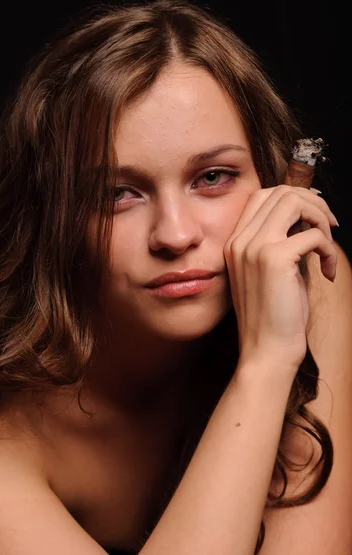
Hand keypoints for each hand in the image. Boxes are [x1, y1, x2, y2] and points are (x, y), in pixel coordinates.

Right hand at [223, 185, 337, 371]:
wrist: (266, 351)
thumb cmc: (274, 316)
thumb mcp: (273, 272)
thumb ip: (283, 242)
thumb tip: (308, 219)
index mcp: (235, 243)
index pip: (261, 196)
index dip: (294, 197)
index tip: (315, 216)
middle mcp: (240, 241)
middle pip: (280, 192)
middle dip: (313, 203)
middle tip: (330, 226)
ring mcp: (254, 248)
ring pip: (294, 202)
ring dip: (320, 218)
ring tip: (328, 245)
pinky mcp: (274, 259)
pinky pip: (313, 235)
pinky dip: (328, 249)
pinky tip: (327, 273)